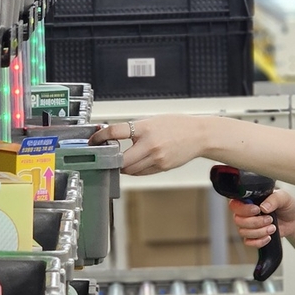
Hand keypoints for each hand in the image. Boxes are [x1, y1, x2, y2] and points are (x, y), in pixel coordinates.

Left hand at [88, 115, 209, 175]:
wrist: (199, 135)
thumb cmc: (178, 125)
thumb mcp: (154, 121)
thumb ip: (136, 129)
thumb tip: (116, 135)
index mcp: (145, 128)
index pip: (116, 132)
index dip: (101, 136)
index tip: (94, 140)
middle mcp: (150, 144)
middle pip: (121, 159)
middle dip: (111, 159)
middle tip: (106, 156)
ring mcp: (156, 158)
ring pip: (130, 169)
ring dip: (122, 166)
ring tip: (121, 160)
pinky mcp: (161, 167)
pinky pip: (142, 172)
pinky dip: (135, 170)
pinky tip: (136, 164)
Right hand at [228, 188, 294, 246]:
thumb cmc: (287, 205)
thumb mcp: (283, 197)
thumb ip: (273, 199)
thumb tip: (263, 207)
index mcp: (250, 200)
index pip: (235, 205)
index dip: (244, 209)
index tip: (257, 210)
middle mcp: (246, 213)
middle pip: (238, 220)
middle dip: (255, 222)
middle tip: (269, 219)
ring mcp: (249, 225)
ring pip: (243, 232)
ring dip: (259, 231)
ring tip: (272, 227)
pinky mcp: (253, 236)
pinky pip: (248, 242)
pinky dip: (259, 241)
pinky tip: (268, 237)